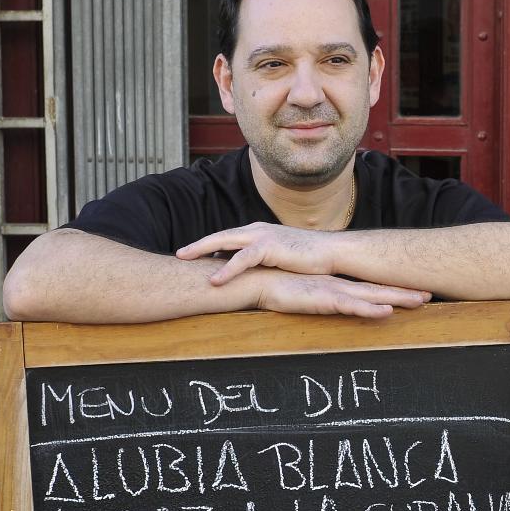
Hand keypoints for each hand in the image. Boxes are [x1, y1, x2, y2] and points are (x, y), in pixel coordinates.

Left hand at [176, 222, 340, 284]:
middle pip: (220, 236)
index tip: (192, 254)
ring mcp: (262, 237)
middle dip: (197, 245)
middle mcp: (257, 230)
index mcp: (259, 232)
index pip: (228, 237)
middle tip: (178, 254)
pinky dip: (227, 269)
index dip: (209, 246)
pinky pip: (242, 259)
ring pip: (225, 242)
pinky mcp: (269, 248)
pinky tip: (214, 280)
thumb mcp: (281, 257)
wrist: (330, 252)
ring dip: (202, 250)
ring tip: (184, 259)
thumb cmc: (309, 258)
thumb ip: (263, 261)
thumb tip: (249, 270)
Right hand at [255, 270, 429, 317]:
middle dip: (406, 292)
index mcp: (337, 286)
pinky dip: (370, 310)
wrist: (256, 279)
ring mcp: (334, 292)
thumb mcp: (304, 293)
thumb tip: (323, 302)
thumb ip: (316, 297)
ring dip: (397, 298)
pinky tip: (386, 311)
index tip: (416, 291)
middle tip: (430, 293)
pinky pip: (352, 307)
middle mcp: (341, 287)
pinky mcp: (324, 300)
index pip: (371, 288)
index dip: (394, 290)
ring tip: (420, 300)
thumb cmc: (277, 287)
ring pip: (373, 296)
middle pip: (380, 290)